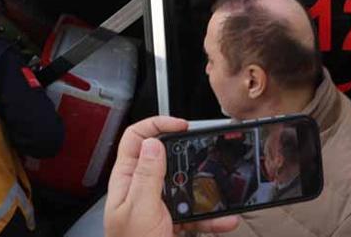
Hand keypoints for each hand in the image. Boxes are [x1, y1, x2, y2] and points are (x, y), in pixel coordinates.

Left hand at [105, 116, 238, 236]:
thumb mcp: (140, 209)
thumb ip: (147, 175)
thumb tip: (153, 142)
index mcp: (126, 180)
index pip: (135, 139)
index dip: (156, 125)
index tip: (180, 125)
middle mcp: (141, 190)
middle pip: (165, 159)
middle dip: (188, 156)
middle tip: (205, 152)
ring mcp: (157, 208)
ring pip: (185, 188)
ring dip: (206, 190)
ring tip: (221, 191)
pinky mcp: (172, 225)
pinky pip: (196, 215)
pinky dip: (213, 218)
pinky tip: (225, 220)